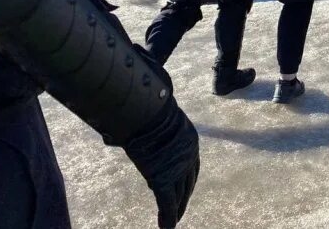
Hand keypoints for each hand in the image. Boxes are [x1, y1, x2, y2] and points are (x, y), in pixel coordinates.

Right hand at [124, 99, 199, 228]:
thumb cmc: (151, 110)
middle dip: (183, 198)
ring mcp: (177, 168)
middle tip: (178, 213)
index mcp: (190, 142)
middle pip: (187, 183)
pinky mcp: (164, 178)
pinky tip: (166, 227)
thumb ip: (158, 132)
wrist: (149, 111)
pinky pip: (167, 202)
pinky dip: (167, 217)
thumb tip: (137, 127)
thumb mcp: (161, 121)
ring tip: (171, 223)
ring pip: (178, 195)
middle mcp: (188, 156)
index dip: (186, 181)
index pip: (191, 167)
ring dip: (175, 210)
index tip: (182, 190)